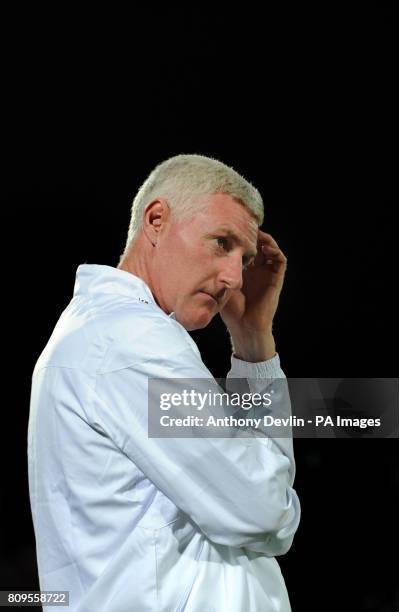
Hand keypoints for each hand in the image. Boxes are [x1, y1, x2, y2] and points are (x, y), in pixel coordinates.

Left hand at [220, 230, 286, 359]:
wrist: (244, 325)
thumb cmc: (230, 309)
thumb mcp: (220, 285)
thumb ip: (217, 270)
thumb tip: (202, 254)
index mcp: (243, 270)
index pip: (244, 248)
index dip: (239, 238)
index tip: (231, 228)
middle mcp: (257, 269)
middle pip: (257, 244)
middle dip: (252, 234)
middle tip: (243, 225)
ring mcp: (267, 273)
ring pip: (270, 249)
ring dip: (264, 240)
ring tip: (256, 233)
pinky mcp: (276, 278)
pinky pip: (280, 260)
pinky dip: (275, 251)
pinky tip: (265, 247)